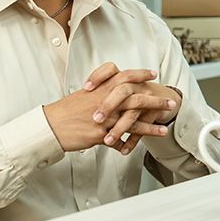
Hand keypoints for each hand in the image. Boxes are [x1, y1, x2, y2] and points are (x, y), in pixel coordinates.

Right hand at [42, 68, 169, 153]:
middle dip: (155, 101)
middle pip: (136, 98)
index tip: (153, 73)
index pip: (124, 75)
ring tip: (164, 129)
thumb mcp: (82, 96)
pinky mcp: (100, 134)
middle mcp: (105, 101)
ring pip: (133, 120)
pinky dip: (131, 143)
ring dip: (151, 126)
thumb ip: (99, 94)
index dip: (140, 73)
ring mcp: (104, 117)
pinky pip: (121, 139)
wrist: (49, 126)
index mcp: (101, 88)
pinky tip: (139, 147)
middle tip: (170, 102)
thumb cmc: (64, 112)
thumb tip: (110, 95)